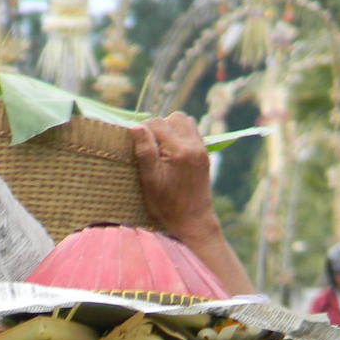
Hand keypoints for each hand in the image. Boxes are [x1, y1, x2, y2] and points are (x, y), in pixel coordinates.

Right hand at [131, 113, 212, 242]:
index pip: (157, 123)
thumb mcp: (149, 180)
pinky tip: (172, 151)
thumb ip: (144, 151)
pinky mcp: (205, 155)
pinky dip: (180, 135)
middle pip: (174, 117)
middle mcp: (194, 146)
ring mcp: (202, 149)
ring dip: (171, 128)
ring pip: (185, 122)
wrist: (193, 221)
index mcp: (179, 151)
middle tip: (150, 145)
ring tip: (161, 147)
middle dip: (159, 126)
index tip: (136, 143)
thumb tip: (135, 126)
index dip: (143, 130)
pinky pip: (193, 132)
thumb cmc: (166, 205)